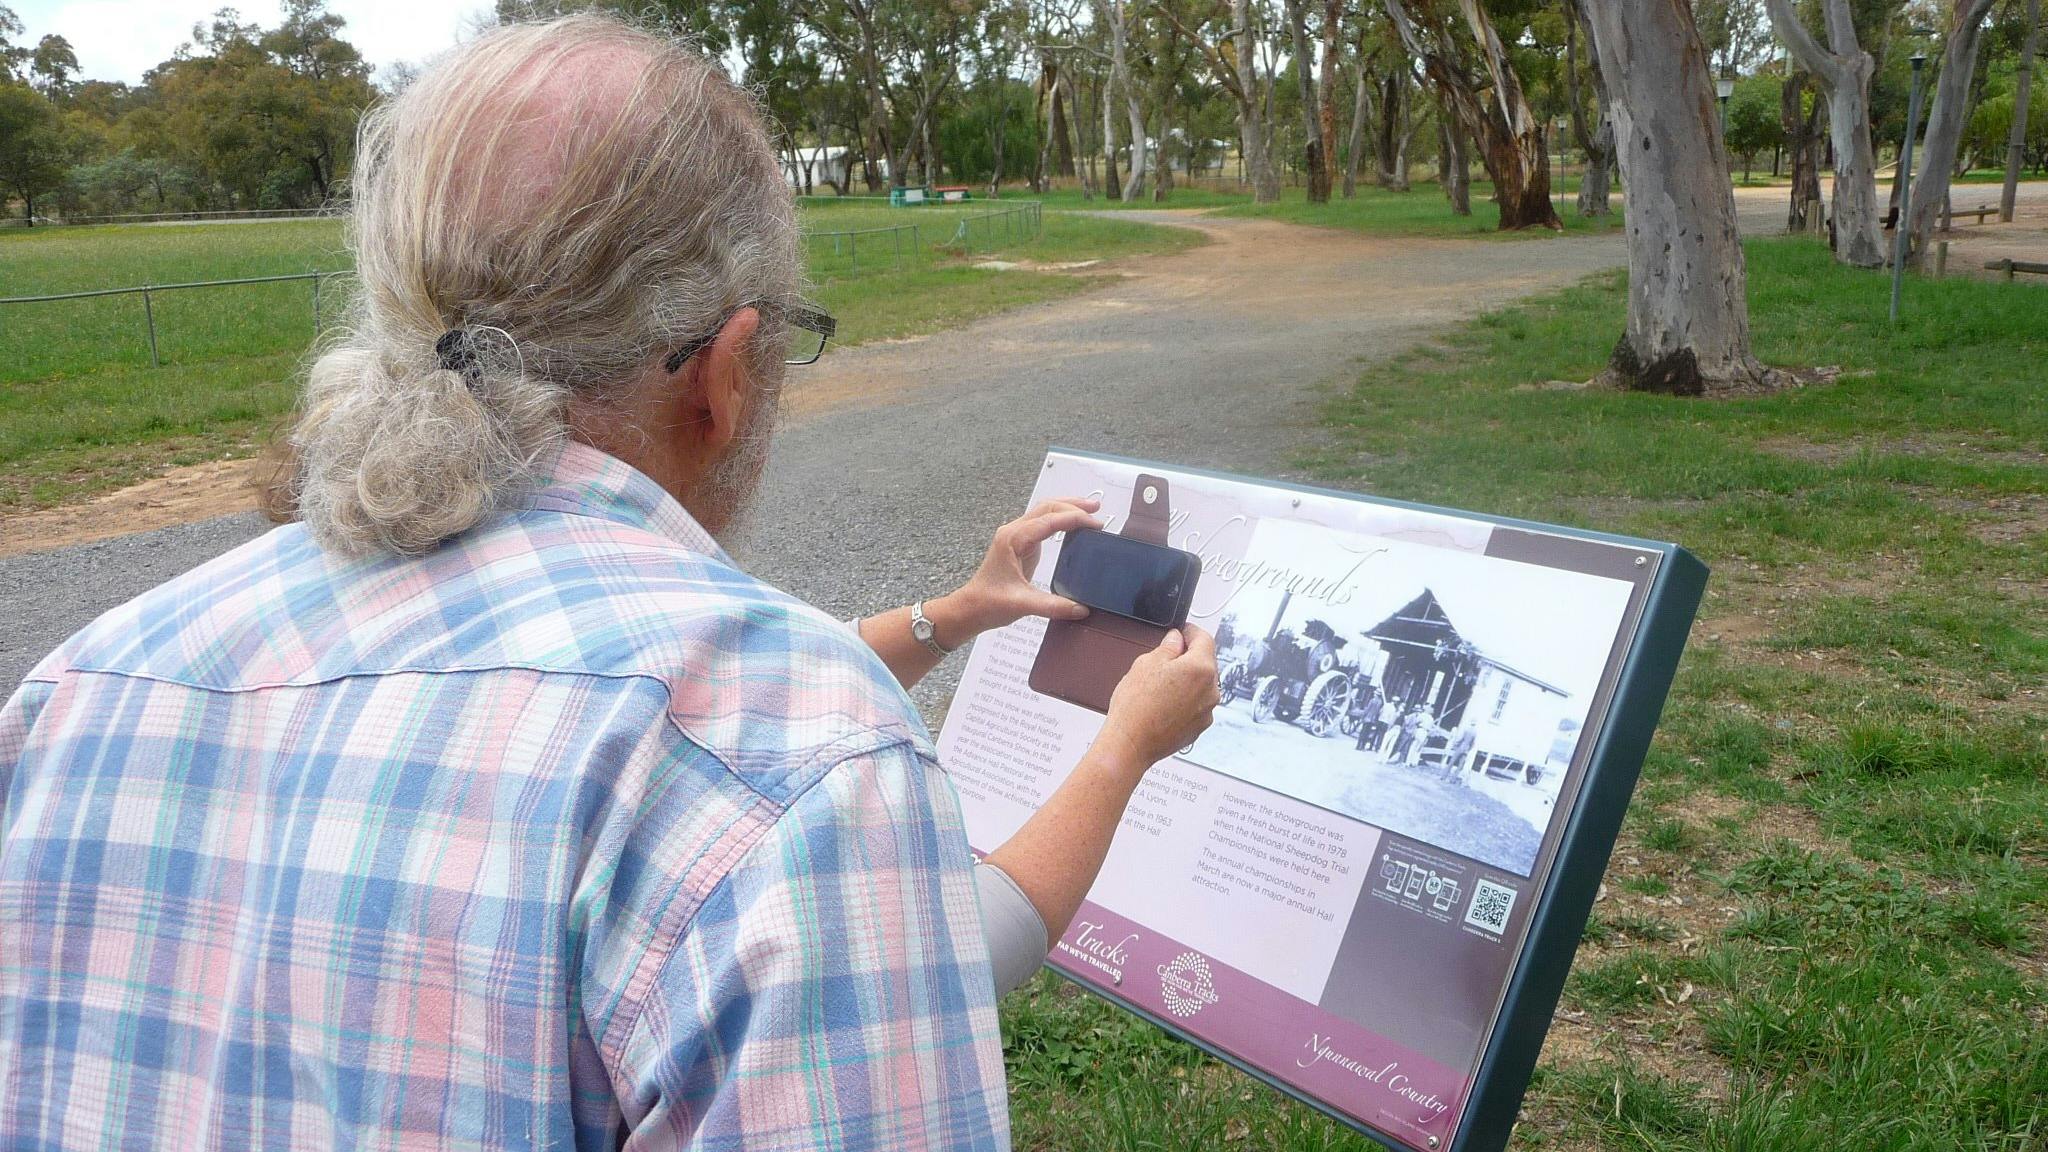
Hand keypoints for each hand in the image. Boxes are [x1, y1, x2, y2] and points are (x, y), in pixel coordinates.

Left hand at [936, 497, 1102, 640]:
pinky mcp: (1020, 545)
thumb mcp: (1023, 604)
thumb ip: (1053, 606)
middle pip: (1047, 507)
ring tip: (1090, 510)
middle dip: (1073, 505)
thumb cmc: (988, 602)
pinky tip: (1073, 525)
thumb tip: (1081, 608)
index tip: (1095, 523)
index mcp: (1013, 540)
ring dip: (1067, 508)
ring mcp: (1016, 537)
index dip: (1074, 519)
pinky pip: (1042, 524)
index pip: (1049, 520)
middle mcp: (1014, 532)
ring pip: (1044, 512)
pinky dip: (1060, 520)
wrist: (971, 608)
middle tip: (1097, 509)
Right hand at [1097, 626, 1220, 772]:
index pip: (1204, 638)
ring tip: (1159, 686)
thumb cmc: (1136, 707)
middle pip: (1205, 662)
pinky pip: (1196, 704)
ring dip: (1187, 680)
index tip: (1181, 631)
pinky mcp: (1200, 727)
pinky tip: (1163, 703)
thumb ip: (1167, 647)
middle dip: (1187, 657)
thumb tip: (1176, 639)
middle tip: (1164, 659)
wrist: (1130, 744)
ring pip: (1201, 685)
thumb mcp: (1146, 663)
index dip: (1190, 632)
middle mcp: (1211, 690)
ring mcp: (1207, 711)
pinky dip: (1185, 700)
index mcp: (1201, 668)